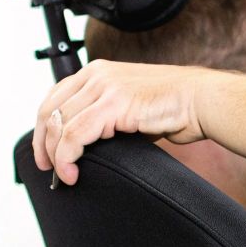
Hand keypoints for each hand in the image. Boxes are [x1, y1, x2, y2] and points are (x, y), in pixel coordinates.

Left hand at [33, 60, 226, 185]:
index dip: (44, 128)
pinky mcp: (113, 104)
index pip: (54, 97)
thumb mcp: (130, 107)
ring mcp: (104, 87)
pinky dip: (68, 157)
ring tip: (63, 174)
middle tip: (47, 167)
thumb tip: (88, 144)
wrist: (202, 101)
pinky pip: (75, 135)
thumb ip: (106, 117)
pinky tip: (72, 172)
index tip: (46, 152)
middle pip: (50, 110)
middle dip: (43, 144)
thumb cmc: (174, 107)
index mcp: (98, 71)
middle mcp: (97, 74)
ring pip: (60, 125)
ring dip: (56, 155)